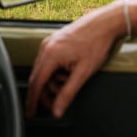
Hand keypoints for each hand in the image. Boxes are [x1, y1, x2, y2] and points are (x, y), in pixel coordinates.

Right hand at [25, 0, 125, 117]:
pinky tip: (69, 72)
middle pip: (38, 77)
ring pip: (44, 70)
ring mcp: (50, 42)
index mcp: (50, 54)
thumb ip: (68, 93)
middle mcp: (46, 47)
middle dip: (45, 93)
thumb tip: (57, 110)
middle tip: (55, 105)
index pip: (36, 84)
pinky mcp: (55, 41)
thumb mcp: (83, 72)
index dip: (33, 101)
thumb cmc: (96, 43)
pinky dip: (56, 71)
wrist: (105, 23)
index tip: (30, 113)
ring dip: (53, 82)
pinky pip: (49, 61)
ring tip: (70, 82)